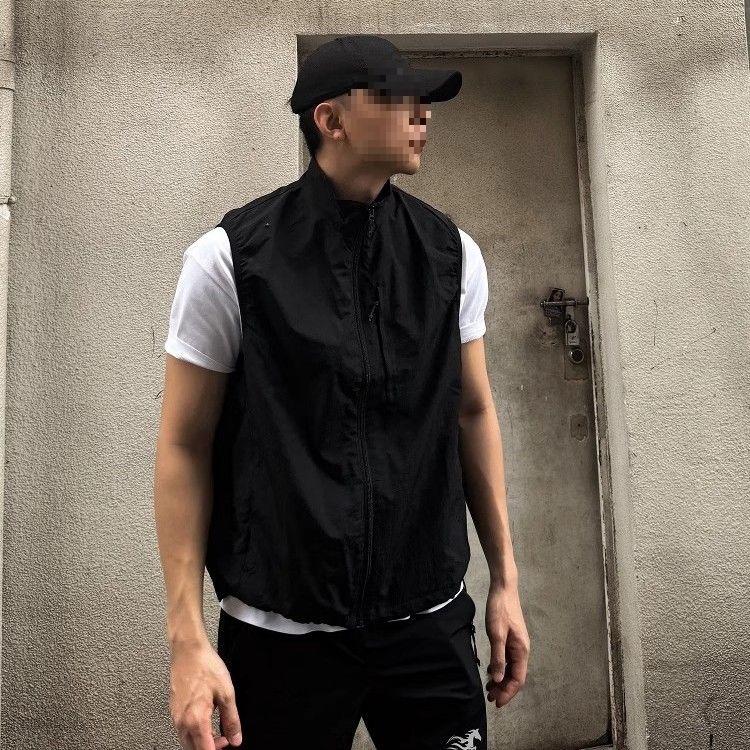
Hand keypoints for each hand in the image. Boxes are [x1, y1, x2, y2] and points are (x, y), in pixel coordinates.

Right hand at [169, 637, 242, 748]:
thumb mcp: (226, 693)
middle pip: (194, 749)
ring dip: (202, 741)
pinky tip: (205, 719)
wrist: (188, 650)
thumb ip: (231, 719)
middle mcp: (182, 722)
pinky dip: (195, 731)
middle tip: (225, 739)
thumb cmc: (205, 667)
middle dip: (210, 748)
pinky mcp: (173, 709)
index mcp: (196, 720)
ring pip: (187, 741)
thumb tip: (236, 738)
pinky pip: (183, 729)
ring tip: (217, 729)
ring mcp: (175, 716)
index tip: (227, 745)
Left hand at [484, 580, 529, 706]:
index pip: (518, 679)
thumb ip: (498, 657)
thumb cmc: (500, 609)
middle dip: (504, 689)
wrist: (504, 588)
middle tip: (490, 697)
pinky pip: (507, 659)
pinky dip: (500, 667)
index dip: (508, 693)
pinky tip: (491, 670)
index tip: (496, 702)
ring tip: (488, 687)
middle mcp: (522, 649)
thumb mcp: (496, 634)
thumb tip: (499, 680)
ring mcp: (517, 644)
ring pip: (511, 668)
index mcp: (521, 650)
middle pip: (515, 676)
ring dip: (502, 679)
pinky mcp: (511, 638)